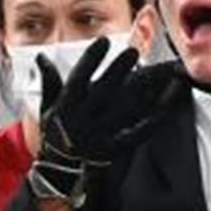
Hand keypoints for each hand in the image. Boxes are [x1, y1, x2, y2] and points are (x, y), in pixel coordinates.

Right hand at [29, 38, 183, 207]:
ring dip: (140, 91)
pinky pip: (138, 132)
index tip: (104, 41)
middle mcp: (82, 119)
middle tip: (133, 52)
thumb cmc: (54, 132)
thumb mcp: (47, 106)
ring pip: (122, 109)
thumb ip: (49, 80)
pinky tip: (168, 104)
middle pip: (103, 91)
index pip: (78, 78)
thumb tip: (42, 56)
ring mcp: (99, 134)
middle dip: (117, 70)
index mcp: (66, 106)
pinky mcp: (114, 147)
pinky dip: (154, 118)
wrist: (58, 169)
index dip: (91, 59)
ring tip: (155, 73)